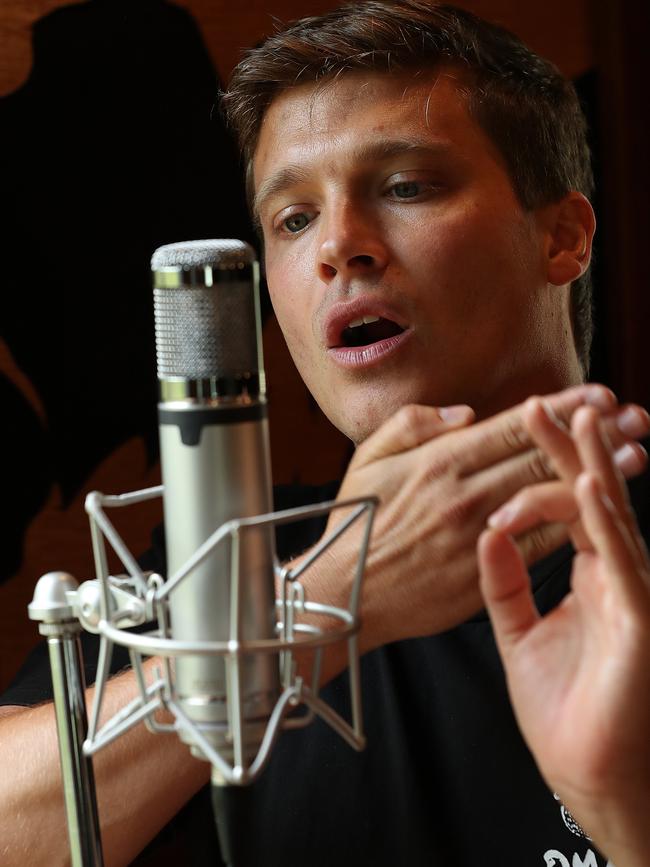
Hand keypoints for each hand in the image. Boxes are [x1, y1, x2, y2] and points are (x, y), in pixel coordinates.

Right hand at [319, 383, 647, 653]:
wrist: (345, 595)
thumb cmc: (353, 522)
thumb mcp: (368, 459)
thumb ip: (414, 424)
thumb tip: (464, 412)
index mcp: (438, 461)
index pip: (512, 426)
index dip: (560, 408)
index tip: (600, 396)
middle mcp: (464, 494)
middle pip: (540, 456)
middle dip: (593, 434)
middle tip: (636, 417)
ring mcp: (477, 535)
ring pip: (548, 498)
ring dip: (596, 475)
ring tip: (636, 455)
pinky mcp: (483, 572)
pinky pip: (537, 545)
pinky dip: (573, 524)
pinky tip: (601, 510)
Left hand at [478, 399, 649, 865]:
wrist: (590, 770)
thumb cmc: (562, 705)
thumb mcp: (518, 633)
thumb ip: (503, 582)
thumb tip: (488, 532)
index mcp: (588, 571)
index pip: (565, 501)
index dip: (548, 458)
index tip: (526, 415)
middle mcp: (614, 573)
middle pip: (591, 496)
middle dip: (574, 446)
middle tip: (550, 398)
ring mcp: (632, 592)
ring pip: (611, 519)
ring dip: (593, 466)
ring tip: (580, 419)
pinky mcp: (640, 620)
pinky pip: (619, 564)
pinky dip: (602, 524)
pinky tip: (586, 488)